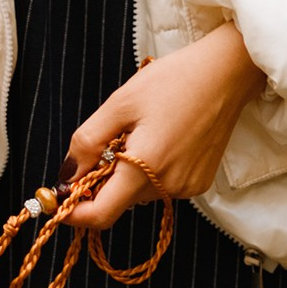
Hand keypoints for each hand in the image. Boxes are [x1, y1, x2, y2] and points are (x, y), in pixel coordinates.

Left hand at [64, 25, 266, 229]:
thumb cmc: (173, 80)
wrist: (227, 72)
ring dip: (126, 174)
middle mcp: (169, 186)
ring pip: (138, 193)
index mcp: (146, 168)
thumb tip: (66, 176)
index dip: (74, 212)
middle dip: (101, 181)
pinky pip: (161, 187)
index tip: (59, 199)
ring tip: (140, 133)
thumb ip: (87, 142)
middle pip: (118, 201)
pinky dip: (150, 171)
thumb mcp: (119, 104)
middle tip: (106, 142)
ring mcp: (187, 187)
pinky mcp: (200, 182)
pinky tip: (160, 139)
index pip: (101, 215)